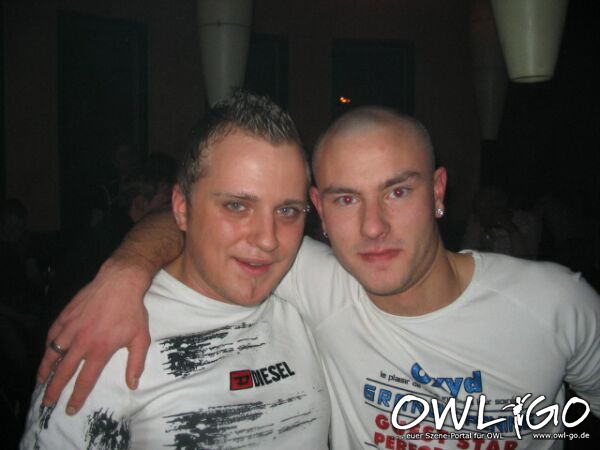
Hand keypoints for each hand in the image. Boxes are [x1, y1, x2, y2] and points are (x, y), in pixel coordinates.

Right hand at [37, 258, 151, 414]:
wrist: (120, 283)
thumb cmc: (132, 311)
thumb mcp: (140, 338)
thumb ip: (136, 363)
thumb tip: (133, 385)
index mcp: (100, 350)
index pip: (85, 380)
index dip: (77, 397)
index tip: (71, 409)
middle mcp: (82, 342)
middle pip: (63, 372)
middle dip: (54, 390)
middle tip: (48, 402)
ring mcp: (71, 328)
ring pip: (53, 354)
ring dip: (46, 370)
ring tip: (41, 382)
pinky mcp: (66, 316)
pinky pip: (52, 334)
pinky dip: (48, 345)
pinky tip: (47, 352)